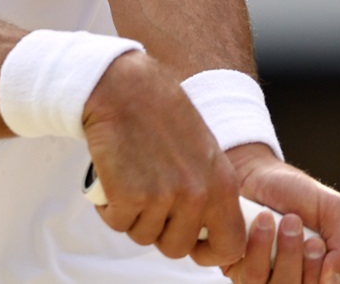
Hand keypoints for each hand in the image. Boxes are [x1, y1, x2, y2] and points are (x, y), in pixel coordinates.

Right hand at [83, 51, 246, 265]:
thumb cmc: (159, 111)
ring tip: (127, 183)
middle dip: (158, 231)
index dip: (208, 252)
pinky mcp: (128, 195)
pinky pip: (117, 221)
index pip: (230, 247)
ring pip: (143, 235)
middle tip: (146, 202)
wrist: (123, 87)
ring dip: (131, 216)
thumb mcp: (203, 150)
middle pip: (176, 248)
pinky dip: (109, 207)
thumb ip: (208, 188)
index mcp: (222, 184)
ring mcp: (162, 197)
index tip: (191, 244)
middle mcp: (196, 195)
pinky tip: (110, 180)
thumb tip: (203, 225)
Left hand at [221, 144, 339, 283]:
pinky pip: (251, 275)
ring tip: (286, 222)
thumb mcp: (333, 209)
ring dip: (286, 253)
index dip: (326, 276)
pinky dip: (259, 248)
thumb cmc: (292, 190)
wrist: (255, 172)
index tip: (320, 246)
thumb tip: (338, 277)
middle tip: (306, 234)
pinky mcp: (239, 268)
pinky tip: (261, 223)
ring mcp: (266, 275)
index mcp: (320, 267)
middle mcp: (294, 275)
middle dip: (307, 262)